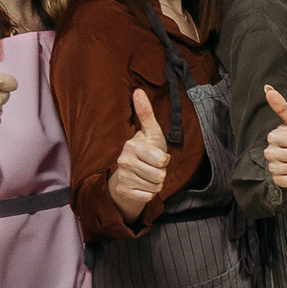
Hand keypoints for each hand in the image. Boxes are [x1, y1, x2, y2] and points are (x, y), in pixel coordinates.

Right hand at [110, 88, 174, 215]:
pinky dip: (149, 193)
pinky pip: (149, 196)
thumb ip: (146, 113)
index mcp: (131, 145)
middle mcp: (123, 161)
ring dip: (155, 183)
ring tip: (147, 175)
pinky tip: (141, 186)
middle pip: (160, 175)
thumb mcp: (150, 132)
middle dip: (160, 173)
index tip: (156, 156)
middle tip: (152, 167)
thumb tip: (138, 90)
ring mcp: (122, 177)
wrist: (128, 174)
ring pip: (155, 187)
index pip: (161, 160)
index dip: (164, 160)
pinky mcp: (124, 192)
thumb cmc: (144, 151)